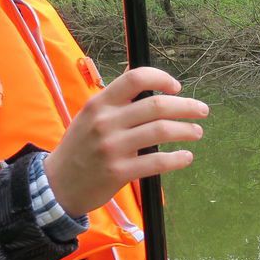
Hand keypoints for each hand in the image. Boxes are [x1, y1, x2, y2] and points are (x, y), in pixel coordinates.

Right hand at [45, 67, 208, 215]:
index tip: (177, 87)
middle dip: (186, 106)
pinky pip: (157, 162)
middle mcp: (106, 122)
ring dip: (186, 130)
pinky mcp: (119, 172)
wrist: (58, 184)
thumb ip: (116, 99)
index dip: (161, 78)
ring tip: (196, 132)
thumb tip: (141, 75)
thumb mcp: (90, 115)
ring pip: (161, 131)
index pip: (135, 78)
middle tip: (202, 111)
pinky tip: (186, 157)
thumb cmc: (80, 147)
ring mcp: (112, 147)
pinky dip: (177, 159)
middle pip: (156, 105)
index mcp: (99, 103)